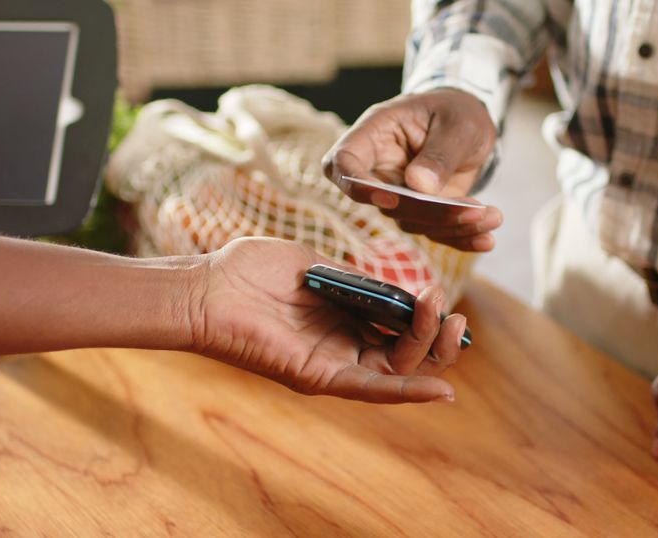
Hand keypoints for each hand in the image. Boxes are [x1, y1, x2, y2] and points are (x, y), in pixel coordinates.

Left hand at [189, 237, 466, 402]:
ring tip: (441, 314)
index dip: (426, 317)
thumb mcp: (317, 265)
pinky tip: (442, 388)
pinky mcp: (319, 376)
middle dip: (437, 334)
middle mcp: (343, 347)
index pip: (400, 328)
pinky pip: (371, 390)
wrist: (207, 287)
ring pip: (398, 369)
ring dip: (428, 346)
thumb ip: (358, 279)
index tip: (440, 295)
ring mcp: (333, 364)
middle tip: (450, 311)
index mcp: (345, 319)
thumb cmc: (251, 270)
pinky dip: (408, 392)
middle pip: (408, 354)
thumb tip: (399, 288)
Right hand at [322, 88, 502, 251]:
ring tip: (493, 216)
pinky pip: (433, 231)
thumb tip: (419, 185)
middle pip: (384, 203)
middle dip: (429, 213)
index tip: (391, 198)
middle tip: (473, 211)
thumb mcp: (458, 123)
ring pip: (412, 222)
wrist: (468, 123)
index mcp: (375, 133)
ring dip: (453, 226)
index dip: (357, 186)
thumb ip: (440, 152)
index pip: (342, 163)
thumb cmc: (457, 111)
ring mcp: (397, 192)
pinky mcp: (419, 210)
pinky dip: (461, 238)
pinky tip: (486, 239)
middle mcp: (380, 167)